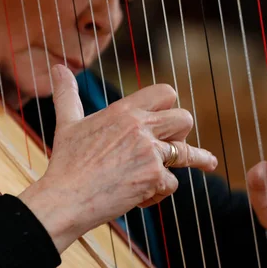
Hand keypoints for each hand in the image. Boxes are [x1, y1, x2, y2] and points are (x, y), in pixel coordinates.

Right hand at [19, 65, 216, 251]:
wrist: (64, 198)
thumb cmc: (65, 162)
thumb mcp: (67, 124)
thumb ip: (67, 95)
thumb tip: (58, 68)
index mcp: (124, 111)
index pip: (165, 92)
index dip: (169, 104)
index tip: (170, 114)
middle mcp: (141, 128)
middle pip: (184, 118)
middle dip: (182, 131)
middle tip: (176, 142)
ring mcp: (150, 153)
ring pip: (186, 152)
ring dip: (196, 158)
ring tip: (208, 163)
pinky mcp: (154, 177)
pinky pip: (171, 183)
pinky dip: (158, 192)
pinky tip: (140, 198)